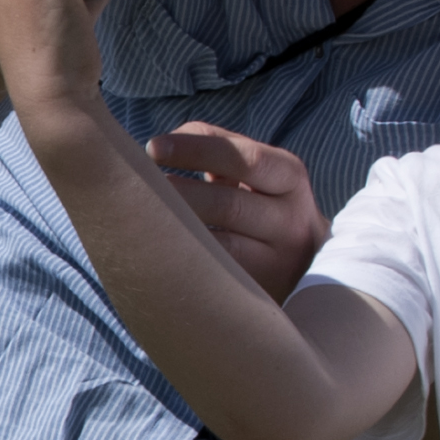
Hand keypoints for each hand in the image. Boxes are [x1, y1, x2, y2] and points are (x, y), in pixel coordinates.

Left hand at [147, 125, 324, 296]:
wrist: (306, 263)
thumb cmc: (261, 203)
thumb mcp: (255, 171)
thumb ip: (216, 146)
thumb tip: (159, 147)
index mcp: (289, 176)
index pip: (244, 158)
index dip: (196, 150)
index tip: (152, 147)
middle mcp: (291, 219)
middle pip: (228, 204)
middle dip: (177, 194)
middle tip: (133, 188)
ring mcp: (279, 261)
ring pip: (221, 246)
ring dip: (176, 231)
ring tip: (137, 219)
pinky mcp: (261, 292)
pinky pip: (217, 277)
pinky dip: (184, 261)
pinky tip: (154, 252)